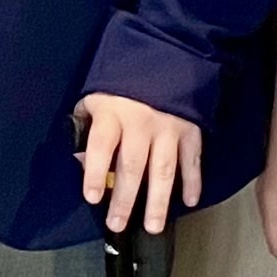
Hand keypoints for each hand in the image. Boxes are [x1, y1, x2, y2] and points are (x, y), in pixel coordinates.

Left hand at [75, 94, 203, 235]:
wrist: (163, 51)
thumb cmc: (121, 83)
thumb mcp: (95, 98)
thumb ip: (87, 128)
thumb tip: (83, 162)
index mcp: (113, 112)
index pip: (102, 146)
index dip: (96, 173)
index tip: (92, 197)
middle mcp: (141, 122)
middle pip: (132, 167)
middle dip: (125, 200)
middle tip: (118, 224)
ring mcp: (169, 127)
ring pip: (163, 170)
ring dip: (158, 201)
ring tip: (153, 225)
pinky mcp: (190, 128)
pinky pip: (192, 160)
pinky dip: (193, 182)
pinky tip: (189, 202)